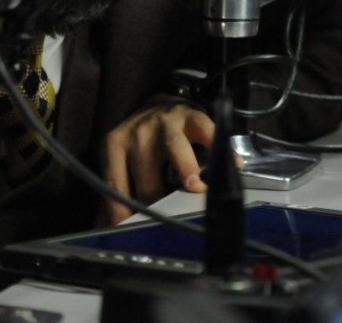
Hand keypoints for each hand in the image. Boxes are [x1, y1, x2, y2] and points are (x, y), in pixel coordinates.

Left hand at [98, 102, 214, 225]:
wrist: (160, 103)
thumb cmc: (142, 142)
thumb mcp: (122, 160)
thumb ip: (119, 192)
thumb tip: (108, 229)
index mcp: (115, 146)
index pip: (116, 187)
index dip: (124, 215)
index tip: (132, 237)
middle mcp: (137, 134)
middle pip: (147, 175)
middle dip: (158, 202)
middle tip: (169, 226)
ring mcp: (166, 123)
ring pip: (173, 147)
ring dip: (185, 168)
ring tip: (196, 188)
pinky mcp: (192, 116)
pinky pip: (207, 132)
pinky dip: (220, 149)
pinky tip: (233, 164)